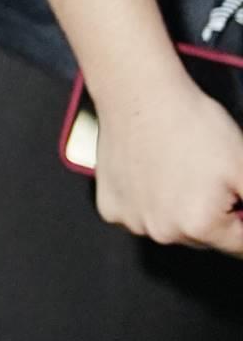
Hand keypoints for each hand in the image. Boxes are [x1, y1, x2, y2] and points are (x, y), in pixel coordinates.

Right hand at [93, 62, 242, 255]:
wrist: (140, 94)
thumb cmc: (191, 124)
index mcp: (201, 227)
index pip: (239, 245)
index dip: (242, 217)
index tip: (234, 196)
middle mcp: (163, 233)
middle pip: (203, 238)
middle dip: (213, 215)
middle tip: (208, 177)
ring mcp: (132, 222)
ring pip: (170, 227)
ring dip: (178, 209)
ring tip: (179, 170)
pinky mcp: (111, 208)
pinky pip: (138, 215)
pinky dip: (147, 201)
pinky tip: (152, 173)